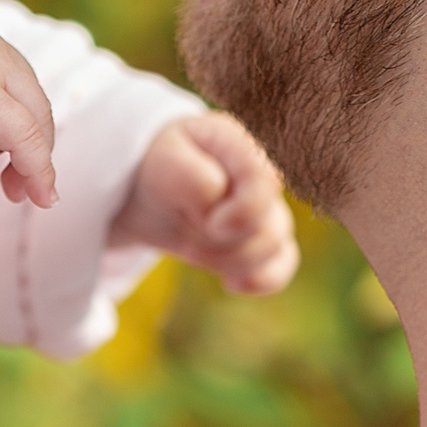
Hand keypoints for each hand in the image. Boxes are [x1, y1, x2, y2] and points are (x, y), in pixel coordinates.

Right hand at [0, 12, 58, 207]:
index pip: (17, 86)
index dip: (20, 128)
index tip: (4, 163)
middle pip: (34, 103)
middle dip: (31, 149)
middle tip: (14, 187)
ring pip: (34, 120)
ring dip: (21, 159)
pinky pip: (24, 138)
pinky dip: (36, 169)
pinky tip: (38, 194)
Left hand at [108, 113, 298, 294]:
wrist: (145, 188)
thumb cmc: (157, 169)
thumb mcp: (161, 165)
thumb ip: (192, 180)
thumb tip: (220, 217)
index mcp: (239, 143)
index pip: (265, 183)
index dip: (240, 213)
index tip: (208, 221)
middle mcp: (261, 173)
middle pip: (267, 225)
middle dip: (220, 241)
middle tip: (185, 230)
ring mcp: (267, 206)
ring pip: (274, 248)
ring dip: (228, 261)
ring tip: (192, 249)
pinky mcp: (264, 237)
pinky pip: (281, 266)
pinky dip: (258, 280)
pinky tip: (230, 282)